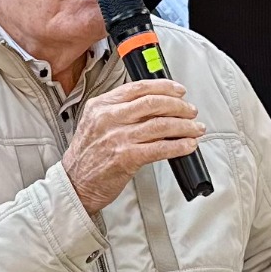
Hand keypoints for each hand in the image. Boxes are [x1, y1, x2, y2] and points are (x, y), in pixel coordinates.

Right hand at [63, 77, 204, 214]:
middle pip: (153, 103)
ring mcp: (118, 138)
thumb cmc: (86, 156)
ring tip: (195, 128)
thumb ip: (118, 110)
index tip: (179, 91)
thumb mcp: (95, 123)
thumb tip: (153, 104)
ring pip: (161, 125)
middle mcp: (109, 118)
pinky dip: (179, 146)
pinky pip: (160, 148)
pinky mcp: (127, 158)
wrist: (75, 184)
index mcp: (101, 105)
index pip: (139, 87)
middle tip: (190, 111)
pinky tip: (188, 145)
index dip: (164, 87)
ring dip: (184, 126)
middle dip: (179, 106)